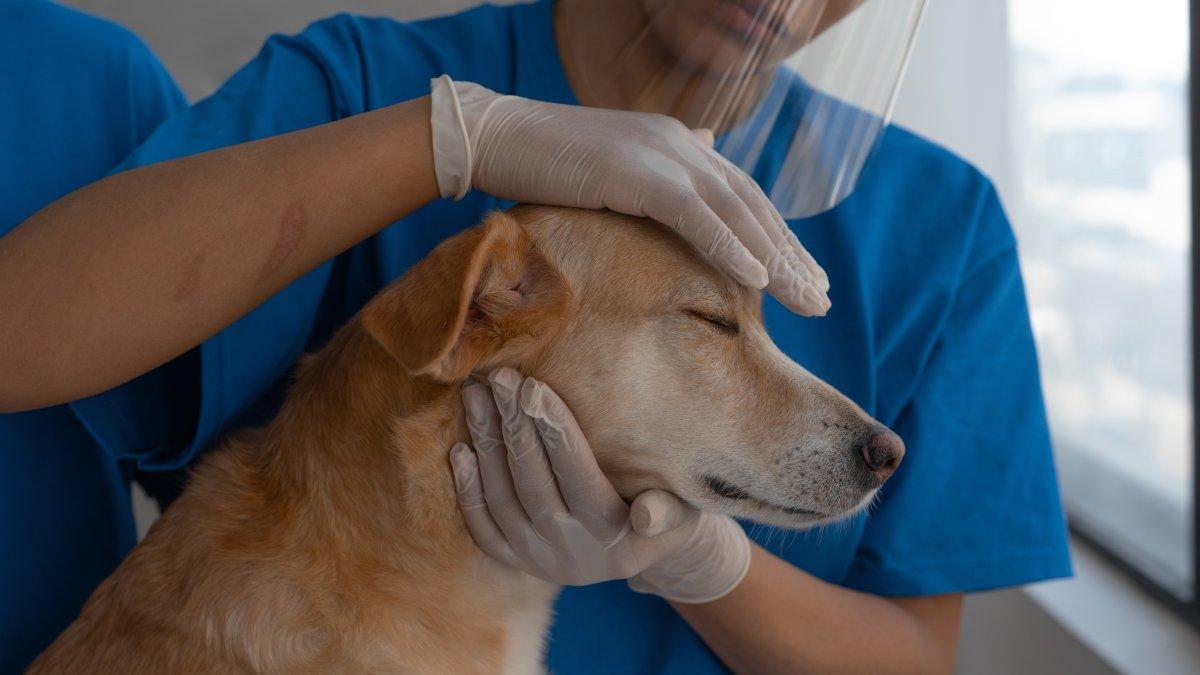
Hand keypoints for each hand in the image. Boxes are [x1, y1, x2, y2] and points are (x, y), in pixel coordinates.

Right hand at [429, 75, 829, 315]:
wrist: (496, 137)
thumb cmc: (545, 162)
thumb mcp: (615, 167)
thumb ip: (660, 172)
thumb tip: (705, 152)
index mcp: (680, 144)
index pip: (743, 196)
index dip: (777, 238)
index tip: (802, 277)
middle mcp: (683, 144)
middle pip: (753, 206)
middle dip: (791, 256)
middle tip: (821, 300)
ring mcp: (664, 156)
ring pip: (738, 213)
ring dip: (777, 260)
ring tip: (808, 301)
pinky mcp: (641, 174)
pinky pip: (698, 218)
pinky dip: (733, 248)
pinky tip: (761, 281)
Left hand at [449, 367, 751, 602]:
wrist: (644, 555)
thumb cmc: (669, 516)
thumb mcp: (683, 515)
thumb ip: (667, 512)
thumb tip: (648, 514)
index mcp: (614, 537)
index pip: (578, 476)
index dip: (555, 431)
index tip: (534, 387)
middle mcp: (571, 553)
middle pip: (533, 483)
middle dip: (515, 425)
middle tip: (499, 378)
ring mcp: (539, 561)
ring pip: (502, 499)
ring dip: (487, 445)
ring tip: (476, 396)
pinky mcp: (517, 563)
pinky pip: (484, 528)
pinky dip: (469, 490)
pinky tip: (460, 449)